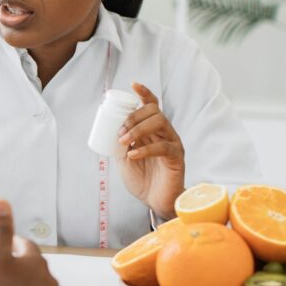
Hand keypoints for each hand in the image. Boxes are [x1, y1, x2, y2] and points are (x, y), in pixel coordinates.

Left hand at [117, 82, 185, 219]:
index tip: (133, 85)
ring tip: (124, 142)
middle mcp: (165, 133)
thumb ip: (120, 143)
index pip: (152, 105)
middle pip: (154, 111)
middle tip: (120, 131)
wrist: (154, 200)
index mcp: (152, 130)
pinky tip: (132, 154)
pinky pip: (163, 146)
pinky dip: (145, 149)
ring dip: (138, 129)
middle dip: (134, 116)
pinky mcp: (177, 157)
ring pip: (160, 123)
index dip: (144, 93)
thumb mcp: (124, 158)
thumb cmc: (141, 179)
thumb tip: (109, 129)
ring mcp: (172, 143)